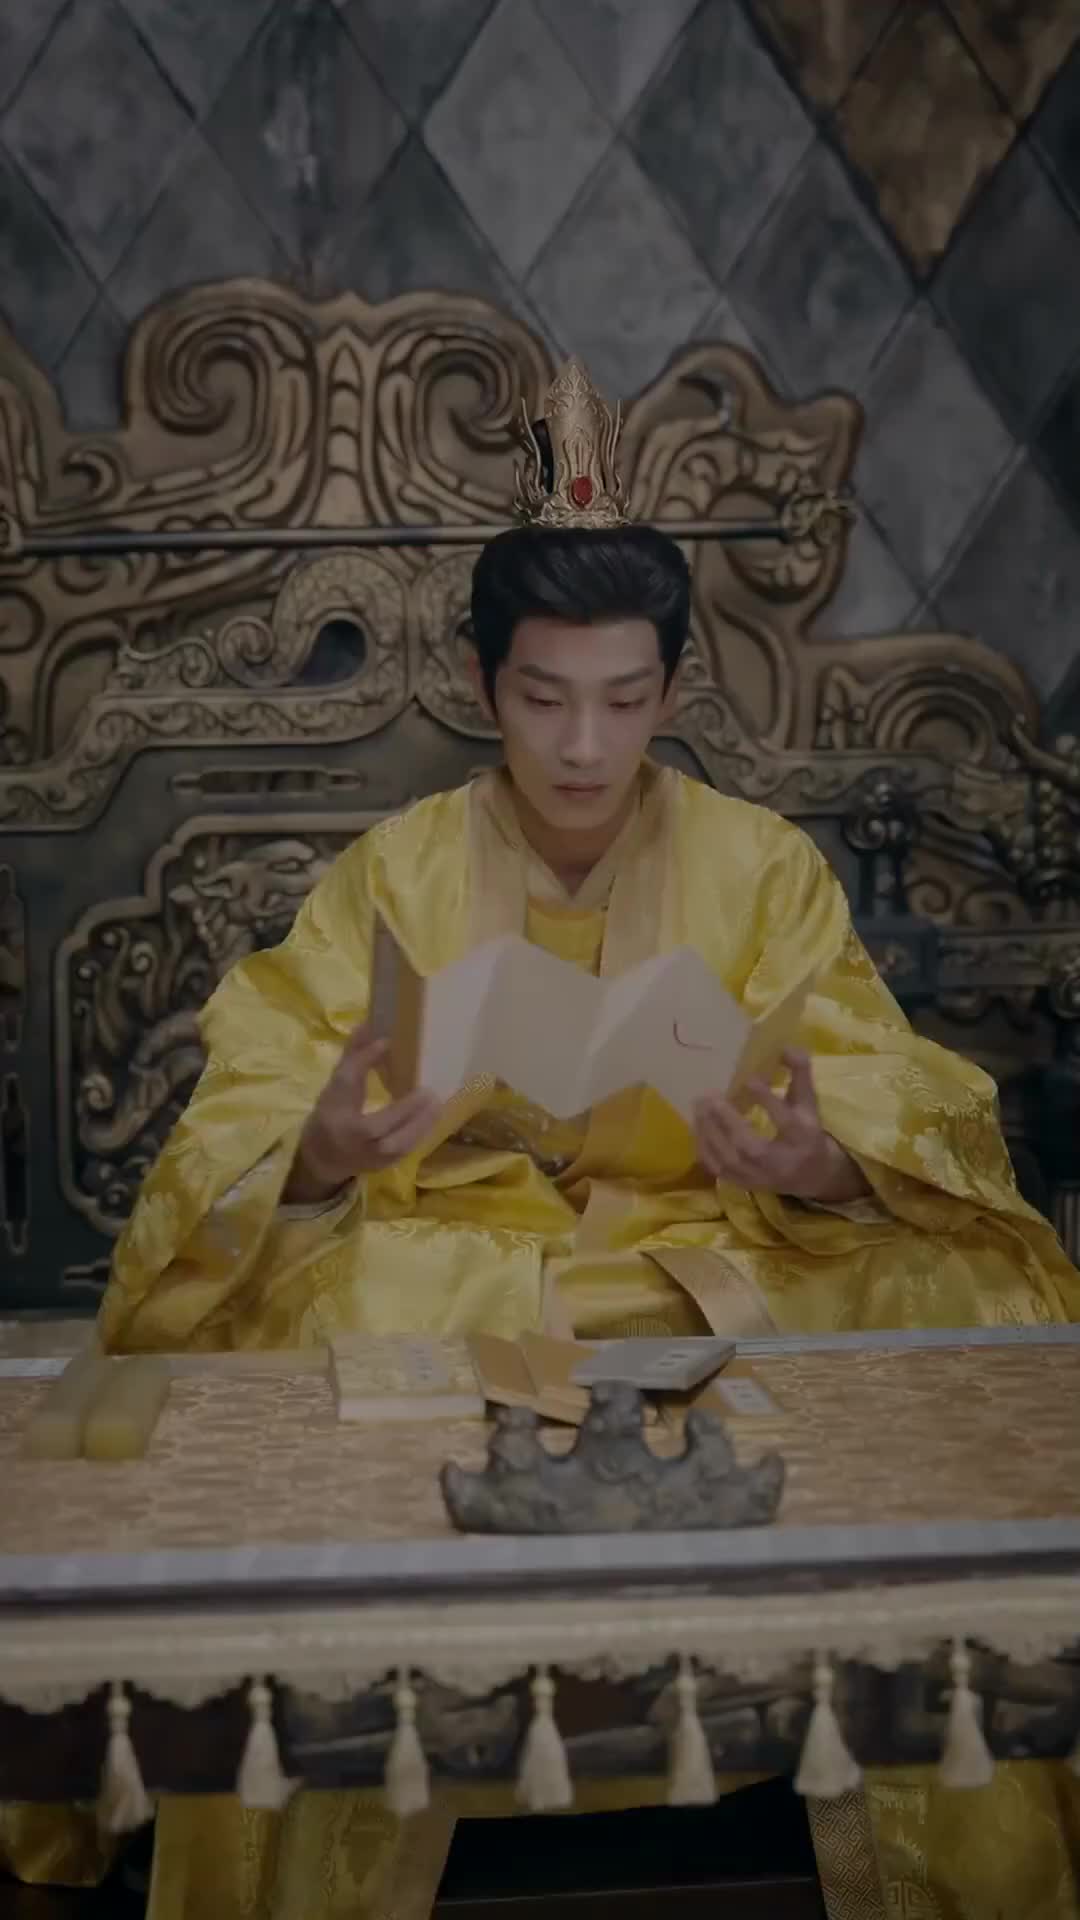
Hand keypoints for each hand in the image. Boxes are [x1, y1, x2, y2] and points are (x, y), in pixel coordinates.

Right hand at [284, 1026, 440, 1203]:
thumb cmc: (331, 1116)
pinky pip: (405, 1150)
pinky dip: (421, 1133)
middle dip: (405, 1109)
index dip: (364, 1060)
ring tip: (437, 1102)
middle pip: (377, 1124)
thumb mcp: (335, 1088)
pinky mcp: (384, 1166)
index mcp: (333, 1112)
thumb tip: (368, 1024)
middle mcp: (349, 1137)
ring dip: (420, 1123)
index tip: (386, 1041)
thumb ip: (354, 1058)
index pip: (347, 1084)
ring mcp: (368, 1156)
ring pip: (396, 1144)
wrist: (323, 1159)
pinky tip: (433, 1116)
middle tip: (428, 1090)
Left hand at [692, 1050, 867, 1205]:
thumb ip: (800, 1074)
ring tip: (698, 1106)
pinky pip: (718, 1169)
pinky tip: (697, 1126)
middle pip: (750, 1146)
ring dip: (710, 1132)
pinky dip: (704, 1148)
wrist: (811, 1176)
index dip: (767, 1100)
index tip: (748, 1079)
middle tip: (709, 1095)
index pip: (785, 1121)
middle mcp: (781, 1161)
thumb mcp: (809, 1103)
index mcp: (803, 1137)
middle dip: (727, 1120)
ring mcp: (760, 1177)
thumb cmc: (807, 1132)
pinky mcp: (744, 1184)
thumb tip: (786, 1047)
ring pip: (730, 1160)